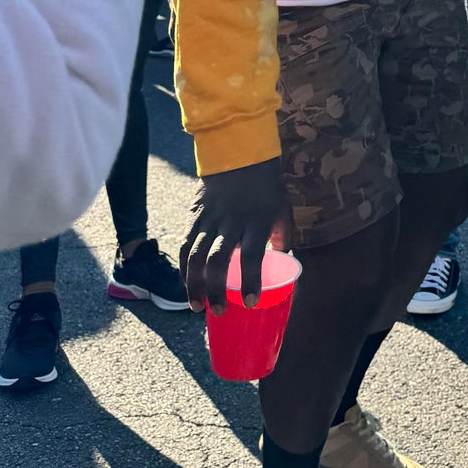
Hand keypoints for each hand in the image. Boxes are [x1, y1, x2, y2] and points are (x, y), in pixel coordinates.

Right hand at [180, 158, 292, 313]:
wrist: (240, 156)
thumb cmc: (266, 188)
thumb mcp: (282, 210)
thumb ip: (282, 238)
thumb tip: (283, 262)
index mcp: (257, 222)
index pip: (253, 256)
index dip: (251, 280)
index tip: (251, 302)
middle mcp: (231, 222)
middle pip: (218, 260)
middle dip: (216, 290)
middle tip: (219, 311)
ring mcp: (210, 219)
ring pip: (196, 256)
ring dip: (194, 284)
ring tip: (197, 307)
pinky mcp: (195, 217)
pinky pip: (186, 245)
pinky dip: (184, 268)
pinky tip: (186, 285)